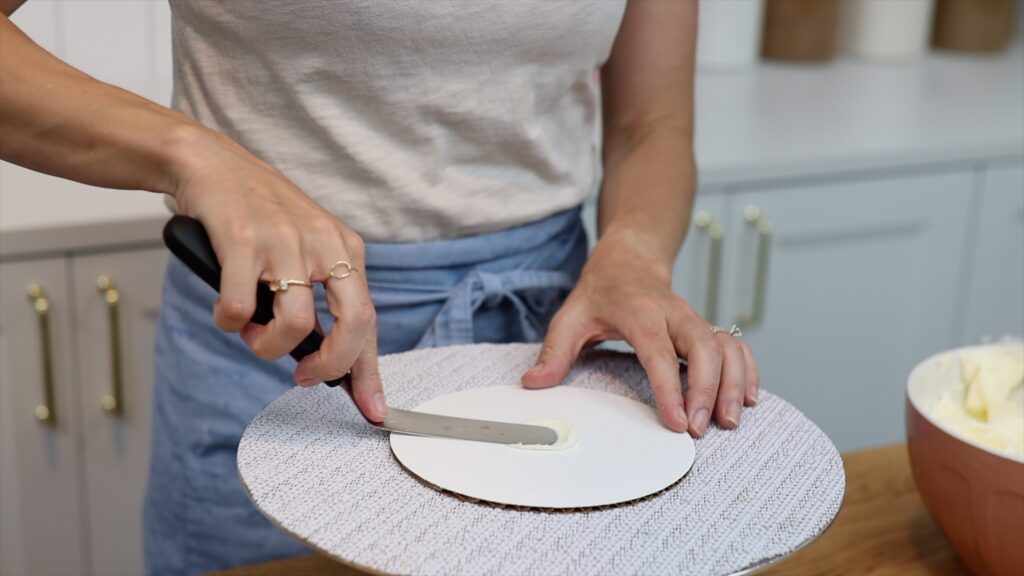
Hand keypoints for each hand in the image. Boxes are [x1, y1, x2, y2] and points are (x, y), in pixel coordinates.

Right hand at [167, 125, 385, 421]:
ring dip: (268, 346)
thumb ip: (322, 294)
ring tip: (253, 334)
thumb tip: (328, 359)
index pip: (369, 321)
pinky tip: (226, 311)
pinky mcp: (243, 239)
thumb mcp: (307, 246)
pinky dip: (230, 322)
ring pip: (296, 324)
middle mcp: (324, 244)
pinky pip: (241, 307)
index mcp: (346, 249)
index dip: (370, 372)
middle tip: (305, 376)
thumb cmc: (260, 214)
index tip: (373, 409)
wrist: (213, 163)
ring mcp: (285, 241)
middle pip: (352, 325)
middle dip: (331, 366)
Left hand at [521, 229, 758, 435]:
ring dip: (733, 383)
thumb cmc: (600, 292)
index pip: (659, 351)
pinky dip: (747, 370)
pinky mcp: (706, 328)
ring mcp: (694, 320)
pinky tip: (748, 398)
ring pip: (727, 346)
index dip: (670, 387)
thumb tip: (534, 383)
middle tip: (701, 428)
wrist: (628, 260)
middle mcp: (674, 313)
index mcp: (639, 311)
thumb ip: (555, 351)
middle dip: (708, 389)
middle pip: (704, 347)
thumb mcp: (570, 317)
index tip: (676, 421)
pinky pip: (736, 345)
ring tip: (729, 420)